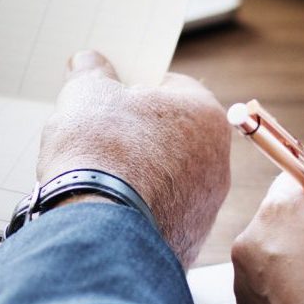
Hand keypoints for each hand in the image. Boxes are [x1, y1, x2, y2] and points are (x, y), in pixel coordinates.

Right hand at [37, 50, 230, 266]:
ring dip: (140, 173)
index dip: (136, 87)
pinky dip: (139, 209)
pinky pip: (162, 214)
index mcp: (205, 114)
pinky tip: (109, 207)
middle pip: (173, 134)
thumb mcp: (86, 95)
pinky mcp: (189, 241)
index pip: (172, 87)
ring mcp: (206, 206)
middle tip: (102, 135)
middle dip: (139, 132)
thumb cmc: (99, 152)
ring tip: (100, 174)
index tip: (111, 96)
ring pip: (169, 177)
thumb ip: (91, 73)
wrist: (98, 231)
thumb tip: (88, 62)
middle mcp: (218, 160)